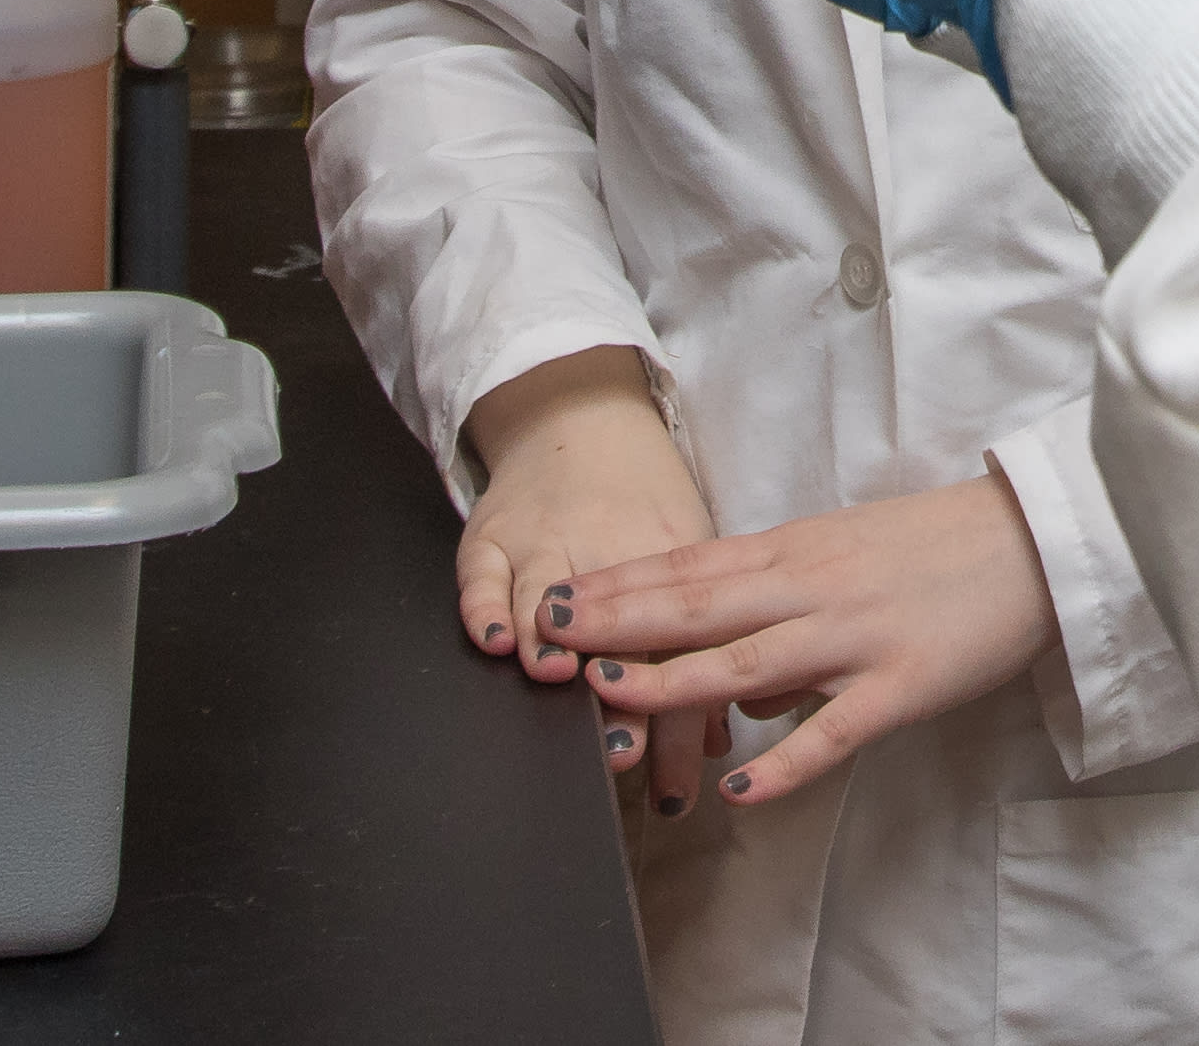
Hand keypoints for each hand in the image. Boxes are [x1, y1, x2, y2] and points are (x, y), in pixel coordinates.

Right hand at [458, 351, 732, 809]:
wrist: (583, 416)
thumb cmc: (647, 501)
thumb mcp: (693, 555)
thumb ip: (704, 649)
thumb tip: (714, 746)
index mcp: (678, 558)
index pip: (685, 648)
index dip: (684, 716)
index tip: (678, 782)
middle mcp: (614, 548)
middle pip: (621, 631)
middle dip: (624, 691)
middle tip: (623, 751)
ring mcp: (549, 540)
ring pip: (553, 597)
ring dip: (556, 640)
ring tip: (559, 678)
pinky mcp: (493, 533)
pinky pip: (484, 573)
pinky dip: (487, 607)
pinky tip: (494, 642)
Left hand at [561, 474, 1062, 810]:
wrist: (1034, 540)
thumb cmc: (935, 547)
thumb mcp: (843, 550)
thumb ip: (777, 593)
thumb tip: (722, 656)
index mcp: (797, 551)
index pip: (691, 566)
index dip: (619, 584)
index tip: (554, 597)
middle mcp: (814, 587)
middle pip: (699, 605)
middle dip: (617, 621)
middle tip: (546, 634)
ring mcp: (855, 637)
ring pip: (749, 659)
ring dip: (674, 678)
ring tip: (608, 692)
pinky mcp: (902, 684)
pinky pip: (833, 730)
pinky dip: (783, 760)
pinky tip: (737, 788)